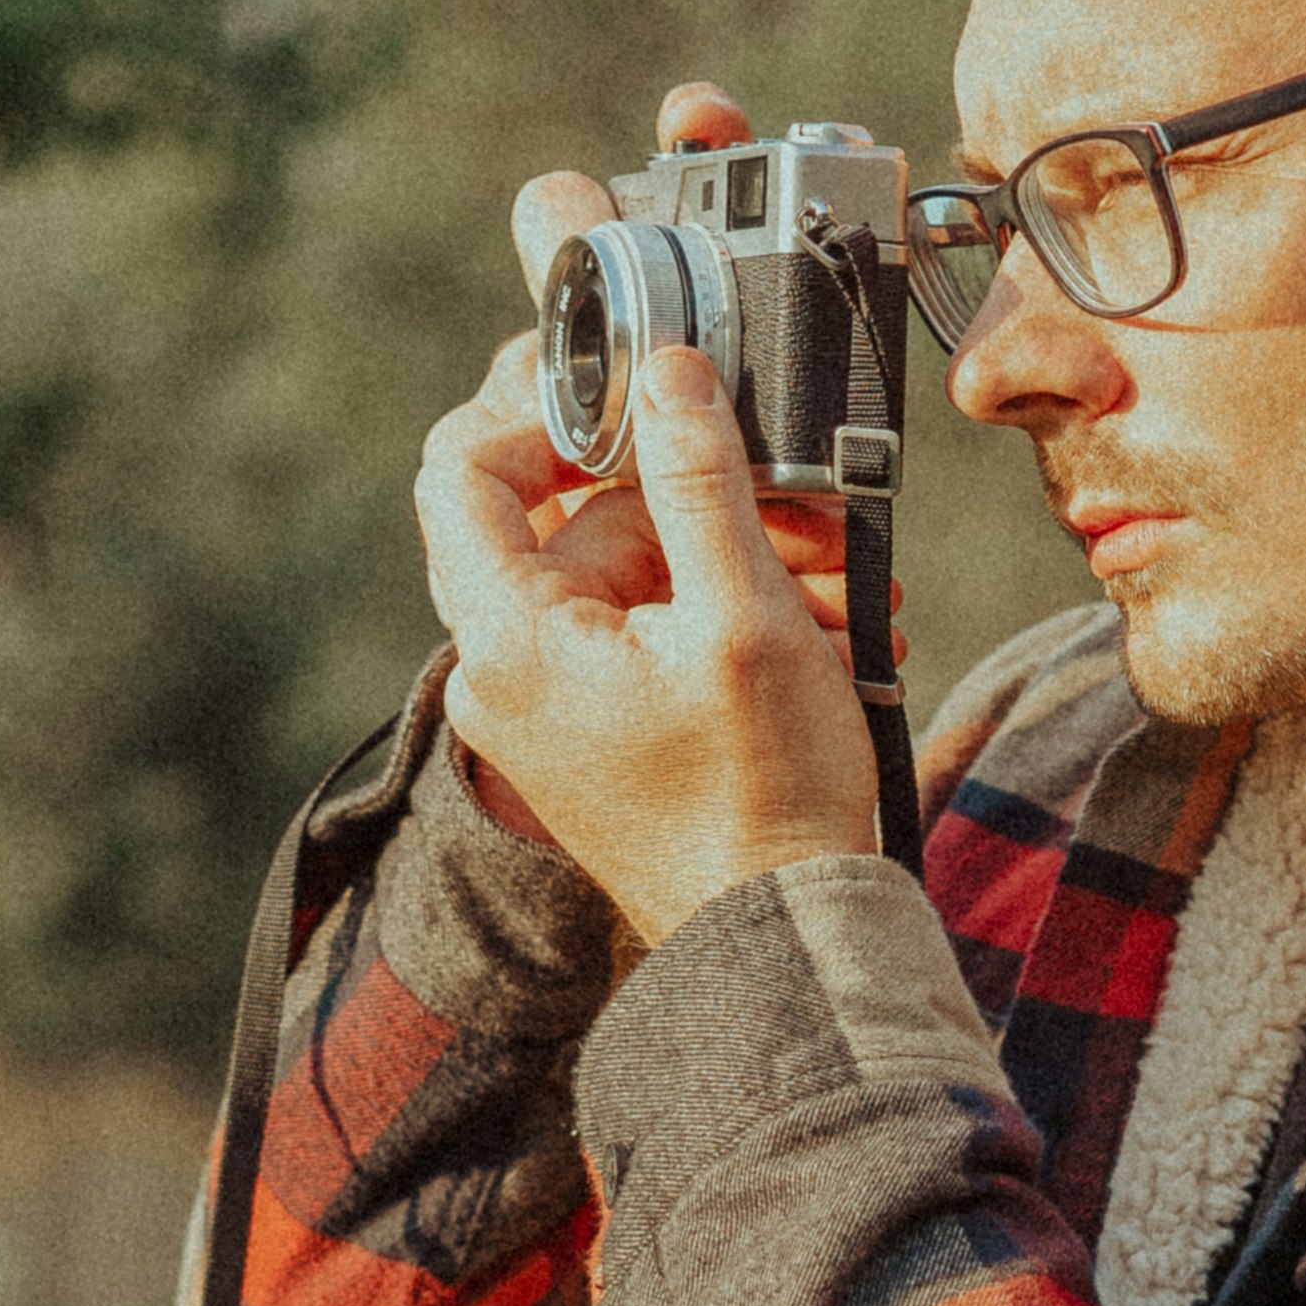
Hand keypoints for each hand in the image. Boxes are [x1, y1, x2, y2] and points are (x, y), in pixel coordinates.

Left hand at [418, 80, 886, 929]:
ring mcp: (548, 706)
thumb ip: (697, 476)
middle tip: (793, 496)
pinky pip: (648, 631)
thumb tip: (664, 368)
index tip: (633, 400)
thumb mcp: (743, 613)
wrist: (784, 937)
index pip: (464, 471)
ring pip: (630, 573)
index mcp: (509, 640)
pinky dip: (726, 612)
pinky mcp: (597, 729)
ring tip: (842, 581)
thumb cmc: (764, 797)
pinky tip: (823, 623)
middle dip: (689, 495)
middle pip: (571, 518)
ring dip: (735, 555)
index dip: (538, 412)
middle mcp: (504, 673)